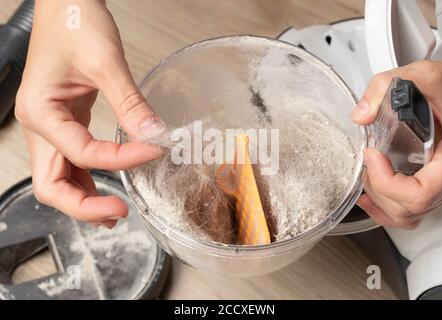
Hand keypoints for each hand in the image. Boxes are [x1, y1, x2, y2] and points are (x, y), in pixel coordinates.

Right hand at [15, 0, 162, 227]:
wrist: (67, 4)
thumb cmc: (75, 22)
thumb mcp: (106, 63)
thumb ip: (131, 104)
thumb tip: (156, 137)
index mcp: (40, 112)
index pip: (83, 153)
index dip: (122, 159)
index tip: (154, 151)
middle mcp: (39, 126)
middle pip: (53, 185)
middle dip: (85, 205)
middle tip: (121, 212)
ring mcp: (50, 127)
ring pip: (60, 180)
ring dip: (86, 200)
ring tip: (116, 212)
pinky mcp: (66, 124)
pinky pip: (73, 162)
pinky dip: (89, 180)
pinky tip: (109, 189)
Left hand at [351, 60, 441, 228]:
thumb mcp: (423, 75)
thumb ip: (386, 87)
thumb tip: (361, 114)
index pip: (419, 194)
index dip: (386, 181)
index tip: (372, 155)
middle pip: (409, 208)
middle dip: (378, 187)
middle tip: (368, 160)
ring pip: (408, 214)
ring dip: (380, 200)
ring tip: (368, 175)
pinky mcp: (433, 182)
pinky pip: (412, 210)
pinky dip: (387, 207)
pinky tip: (370, 194)